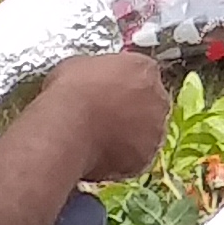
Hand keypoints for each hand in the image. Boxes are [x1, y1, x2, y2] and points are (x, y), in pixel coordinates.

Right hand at [34, 50, 172, 184]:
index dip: (124, 84)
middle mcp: (157, 99)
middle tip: (107, 116)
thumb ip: (102, 72)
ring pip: (147, 133)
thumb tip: (95, 80)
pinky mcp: (144, 159)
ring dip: (131, 135)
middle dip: (133, 110)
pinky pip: (136, 158)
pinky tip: (100, 155)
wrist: (66, 128)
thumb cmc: (68, 93)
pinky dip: (122, 158)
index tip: (110, 91)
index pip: (142, 74)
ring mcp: (154, 131)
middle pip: (151, 103)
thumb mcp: (81, 65)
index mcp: (144, 69)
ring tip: (100, 138)